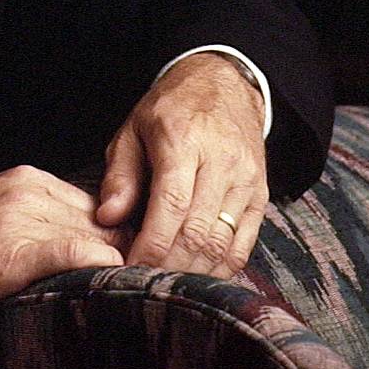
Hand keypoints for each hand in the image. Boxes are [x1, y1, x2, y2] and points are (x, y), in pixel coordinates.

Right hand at [0, 165, 127, 329]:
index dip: (114, 232)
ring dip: (116, 257)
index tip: (132, 257)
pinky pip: (68, 250)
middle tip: (145, 271)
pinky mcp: (11, 254)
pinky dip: (95, 261)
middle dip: (122, 246)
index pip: (91, 202)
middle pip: (96, 217)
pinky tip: (110, 273)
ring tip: (135, 280)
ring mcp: (17, 220)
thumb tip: (88, 234)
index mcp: (23, 179)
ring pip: (89, 233)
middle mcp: (24, 191)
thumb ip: (36, 212)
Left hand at [97, 52, 267, 277]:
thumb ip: (120, 175)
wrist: (223, 85)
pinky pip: (243, 246)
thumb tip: (108, 217)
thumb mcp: (133, 129)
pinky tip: (196, 275)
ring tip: (164, 283)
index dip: (151, 244)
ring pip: (221, 244)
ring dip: (192, 271)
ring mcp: (245, 182)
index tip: (128, 267)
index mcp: (183, 140)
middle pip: (197, 232)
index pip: (170, 205)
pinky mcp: (260, 197)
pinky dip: (219, 268)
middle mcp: (220, 163)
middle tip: (142, 282)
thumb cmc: (171, 109)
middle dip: (167, 265)